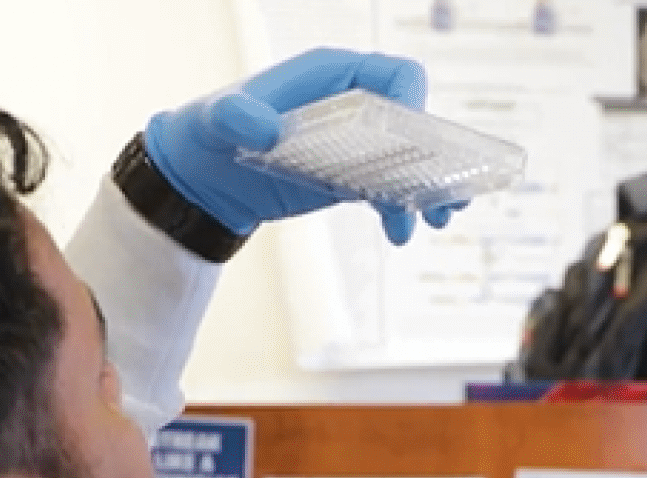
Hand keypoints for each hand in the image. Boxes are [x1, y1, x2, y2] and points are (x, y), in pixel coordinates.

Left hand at [145, 49, 463, 245]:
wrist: (202, 177)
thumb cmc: (208, 132)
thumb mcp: (218, 120)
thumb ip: (239, 117)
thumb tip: (267, 130)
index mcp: (331, 76)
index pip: (394, 76)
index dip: (413, 104)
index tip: (415, 142)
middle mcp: (350, 105)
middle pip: (414, 122)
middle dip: (436, 157)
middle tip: (444, 195)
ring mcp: (353, 144)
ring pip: (409, 161)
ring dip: (426, 191)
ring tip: (433, 220)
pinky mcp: (348, 177)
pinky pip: (388, 190)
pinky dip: (399, 211)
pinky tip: (398, 233)